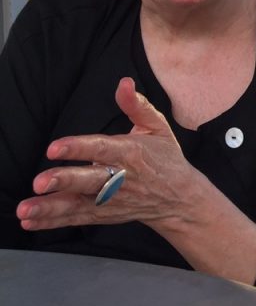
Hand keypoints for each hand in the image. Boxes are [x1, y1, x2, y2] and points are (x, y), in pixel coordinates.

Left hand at [17, 78, 204, 231]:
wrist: (180, 199)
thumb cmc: (166, 159)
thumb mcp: (158, 128)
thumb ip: (137, 106)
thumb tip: (124, 83)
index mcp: (132, 153)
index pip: (102, 149)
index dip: (78, 147)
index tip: (55, 148)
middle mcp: (121, 179)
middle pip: (89, 180)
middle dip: (64, 181)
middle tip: (40, 182)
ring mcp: (111, 200)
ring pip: (79, 204)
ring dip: (51, 208)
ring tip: (26, 211)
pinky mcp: (105, 214)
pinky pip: (76, 219)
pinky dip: (53, 222)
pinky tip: (31, 222)